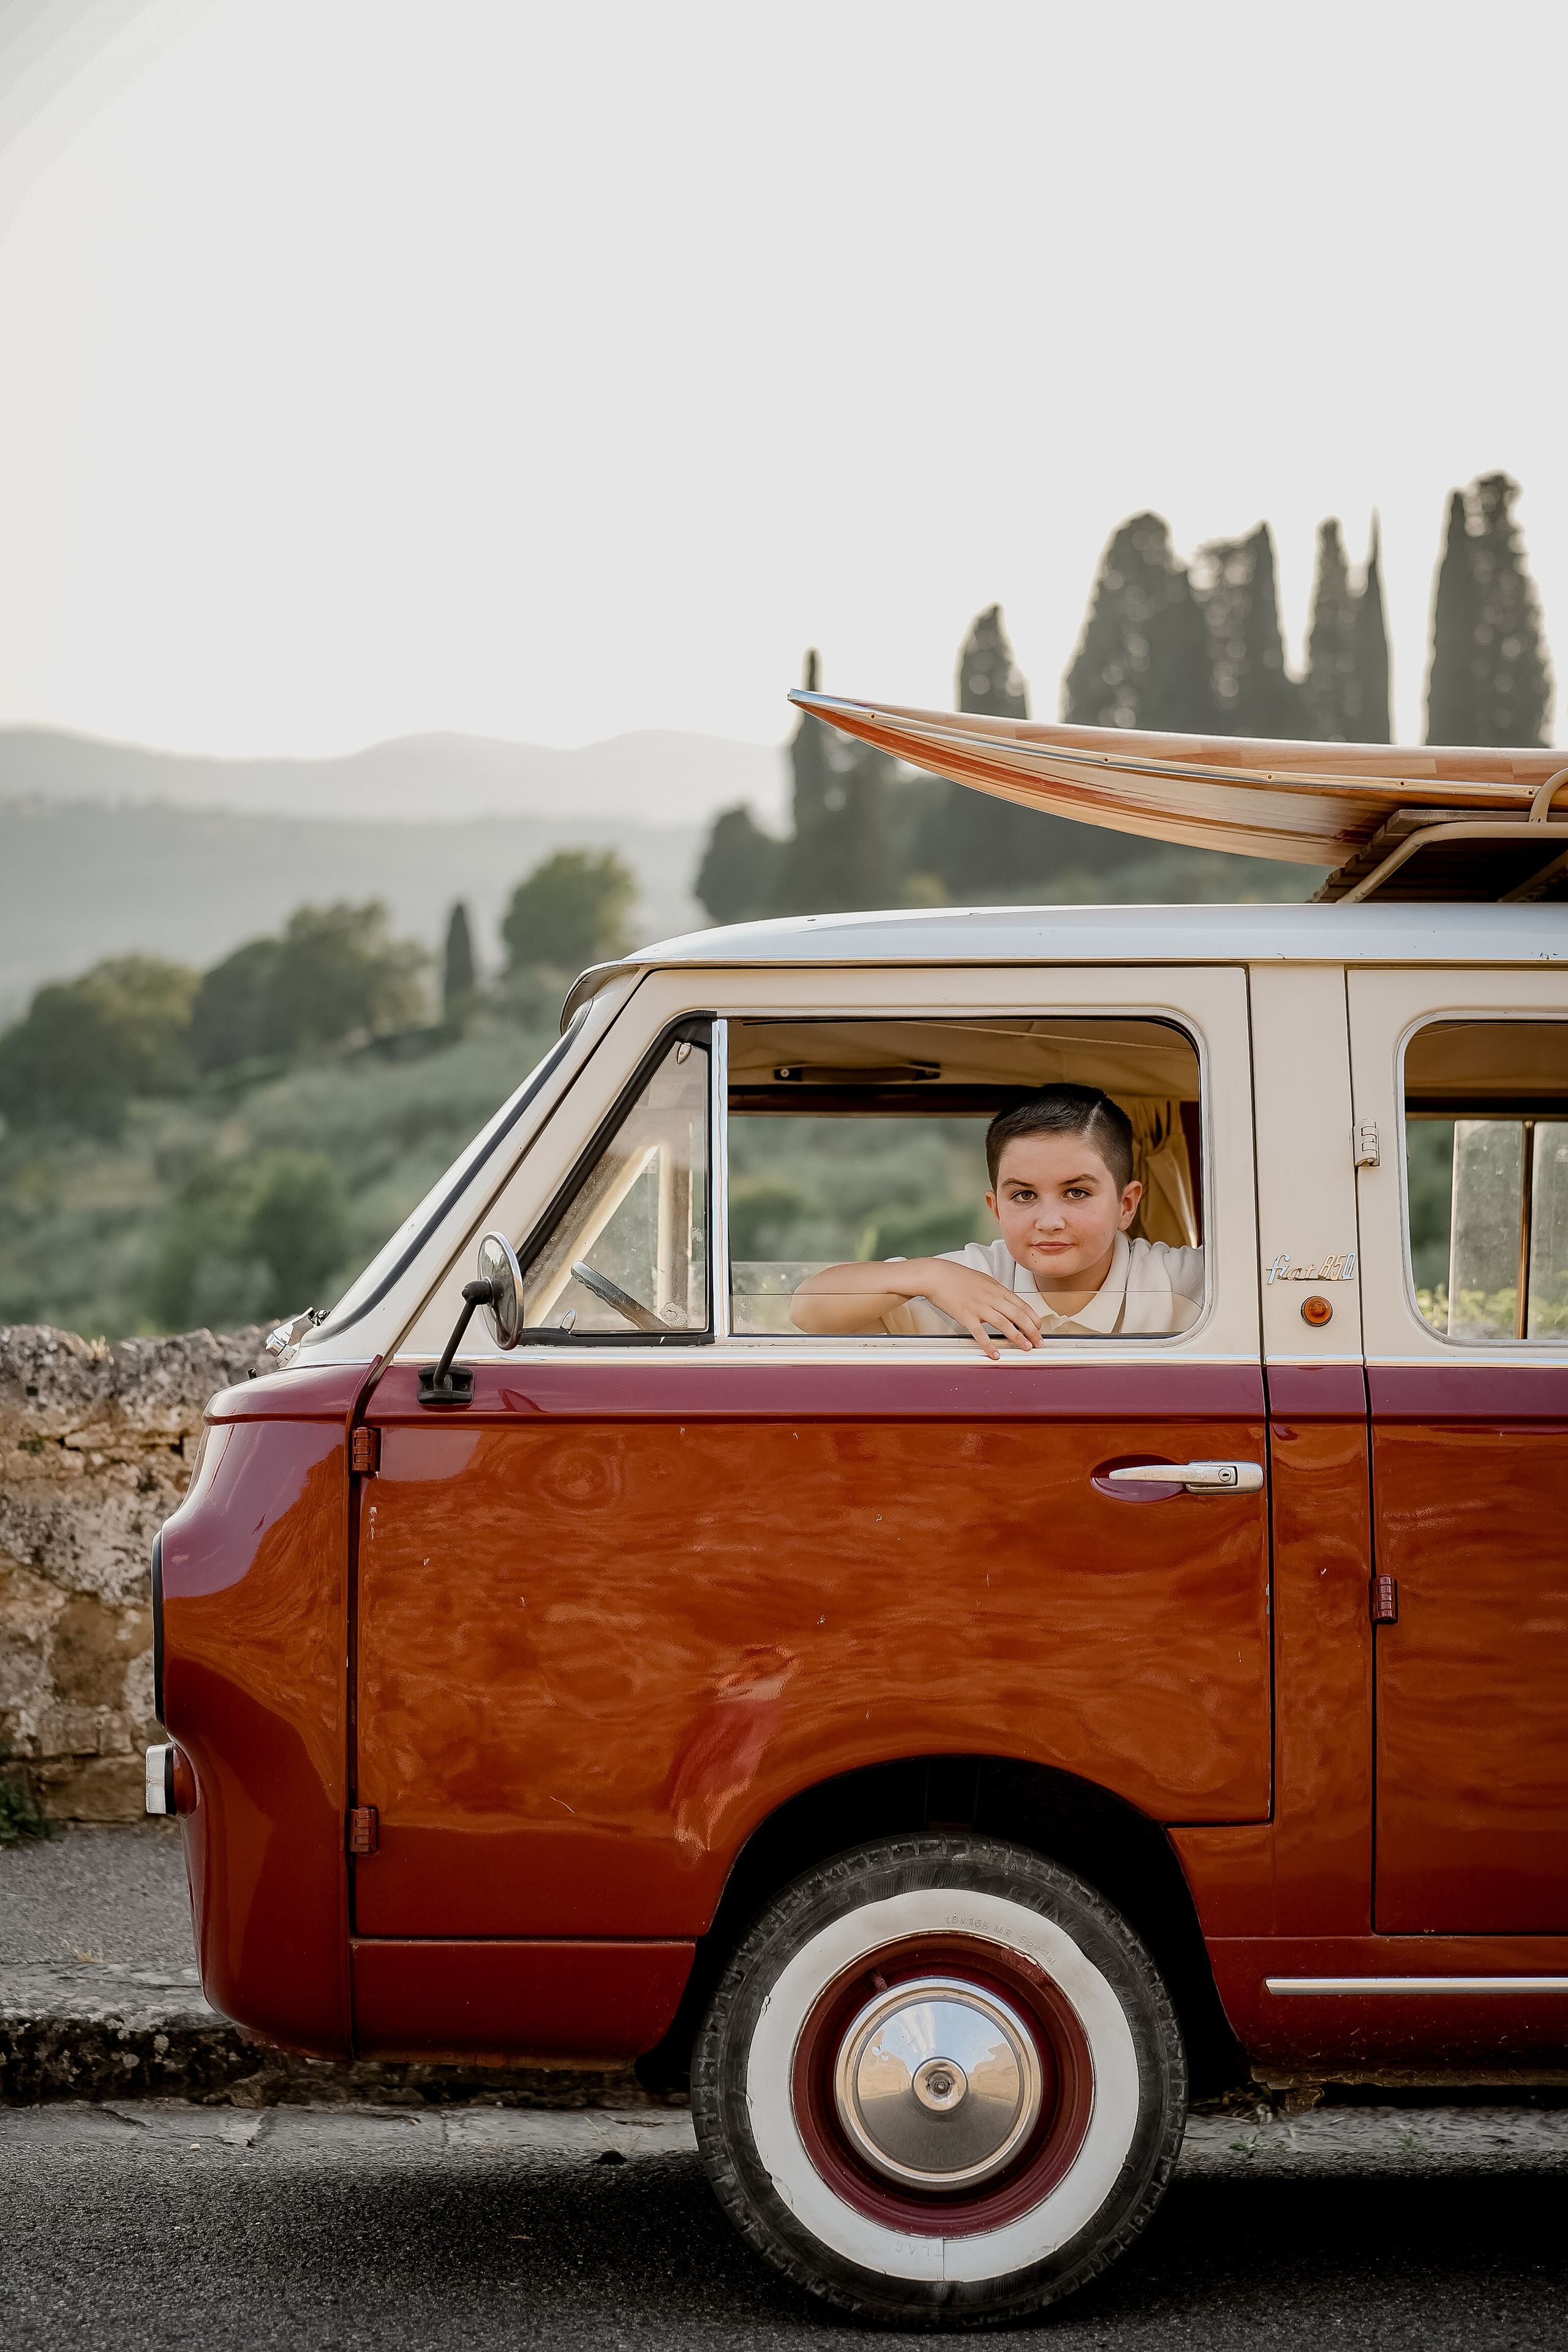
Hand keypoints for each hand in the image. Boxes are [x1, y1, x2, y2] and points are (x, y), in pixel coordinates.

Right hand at [895, 1259, 1042, 1359]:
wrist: (937, 1275)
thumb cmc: (958, 1277)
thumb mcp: (984, 1280)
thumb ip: (996, 1292)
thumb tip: (1007, 1303)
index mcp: (997, 1289)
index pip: (1022, 1305)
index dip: (1034, 1318)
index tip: (1039, 1328)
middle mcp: (991, 1298)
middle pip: (1018, 1315)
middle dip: (1032, 1330)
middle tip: (1039, 1342)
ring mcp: (979, 1307)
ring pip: (1004, 1323)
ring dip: (1017, 1337)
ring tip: (1025, 1347)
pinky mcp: (966, 1316)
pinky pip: (980, 1333)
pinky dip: (989, 1345)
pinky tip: (995, 1354)